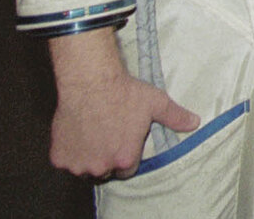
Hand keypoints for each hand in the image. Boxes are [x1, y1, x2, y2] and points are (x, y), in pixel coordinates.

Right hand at [48, 29, 198, 178]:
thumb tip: (194, 123)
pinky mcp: (58, 158)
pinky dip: (70, 151)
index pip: (128, 169)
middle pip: (105, 170)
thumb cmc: (124, 92)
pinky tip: (78, 132)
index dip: (127, 155)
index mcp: (124, 159)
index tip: (124, 142)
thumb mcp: (155, 103)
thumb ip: (175, 116)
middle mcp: (100, 167)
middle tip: (108, 135)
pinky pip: (65, 161)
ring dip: (88, 156)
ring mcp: (78, 164)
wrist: (89, 81)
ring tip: (94, 133)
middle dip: (107, 157)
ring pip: (85, 168)